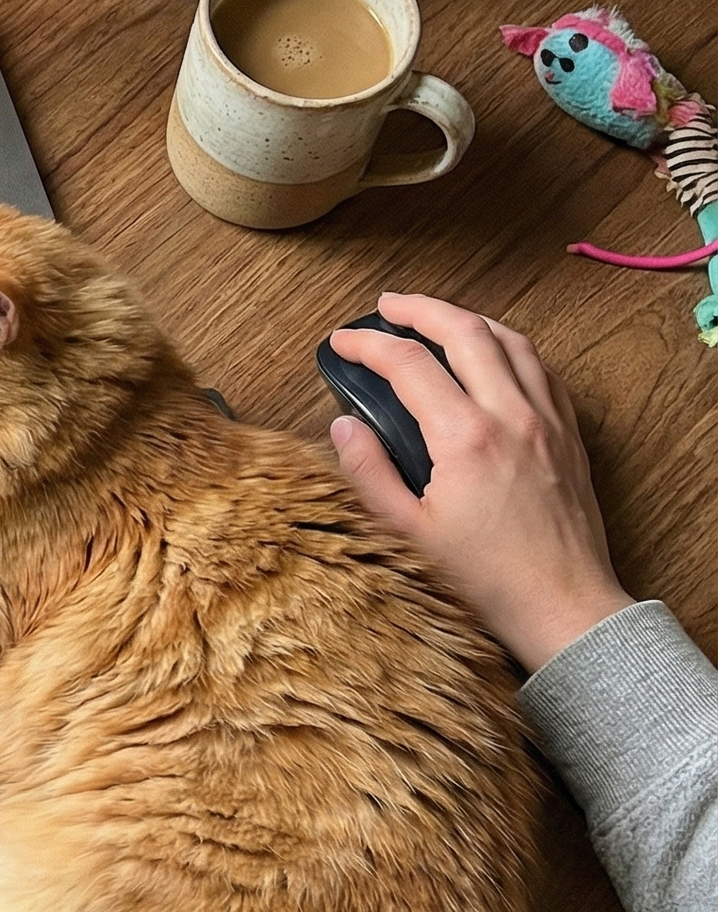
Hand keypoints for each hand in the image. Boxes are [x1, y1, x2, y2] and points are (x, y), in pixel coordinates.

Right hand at [327, 293, 632, 672]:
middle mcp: (511, 416)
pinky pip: (541, 369)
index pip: (408, 364)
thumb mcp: (407, 533)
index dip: (368, 344)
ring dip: (468, 319)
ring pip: (510, 340)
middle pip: (464, 331)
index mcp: (465, 438)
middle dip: (419, 309)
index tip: (343, 341)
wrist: (562, 606)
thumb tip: (344, 427)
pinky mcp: (569, 435)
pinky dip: (510, 346)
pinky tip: (492, 353)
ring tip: (437, 319)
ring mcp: (547, 421)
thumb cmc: (486, 579)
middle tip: (387, 305)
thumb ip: (369, 473)